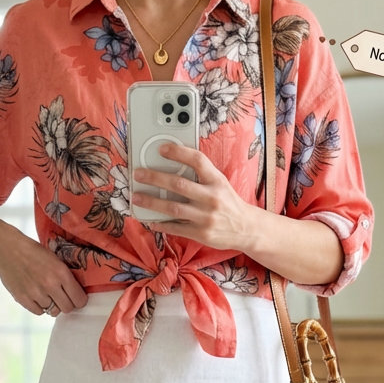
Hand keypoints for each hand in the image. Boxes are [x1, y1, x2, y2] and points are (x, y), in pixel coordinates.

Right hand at [0, 222, 87, 316]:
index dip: (79, 300)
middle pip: (67, 308)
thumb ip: (65, 276)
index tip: (76, 298)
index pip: (79, 300)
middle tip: (61, 297)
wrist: (7, 248)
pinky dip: (39, 306)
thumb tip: (76, 293)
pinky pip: (39, 312)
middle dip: (66, 304)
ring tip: (46, 294)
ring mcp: (36, 293)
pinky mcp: (23, 299)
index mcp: (61, 272)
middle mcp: (50, 285)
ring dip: (52, 305)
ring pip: (53, 311)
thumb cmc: (32, 251)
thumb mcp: (55, 259)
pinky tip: (36, 295)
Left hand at [131, 142, 253, 249]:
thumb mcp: (220, 183)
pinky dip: (161, 224)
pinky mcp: (201, 234)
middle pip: (178, 184)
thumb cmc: (228, 203)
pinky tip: (150, 220)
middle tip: (139, 174)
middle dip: (155, 178)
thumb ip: (201, 175)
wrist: (246, 228)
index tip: (161, 149)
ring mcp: (206, 217)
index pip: (197, 160)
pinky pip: (176, 228)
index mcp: (217, 181)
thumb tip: (173, 165)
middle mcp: (212, 198)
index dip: (178, 152)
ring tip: (137, 198)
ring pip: (173, 208)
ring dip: (151, 202)